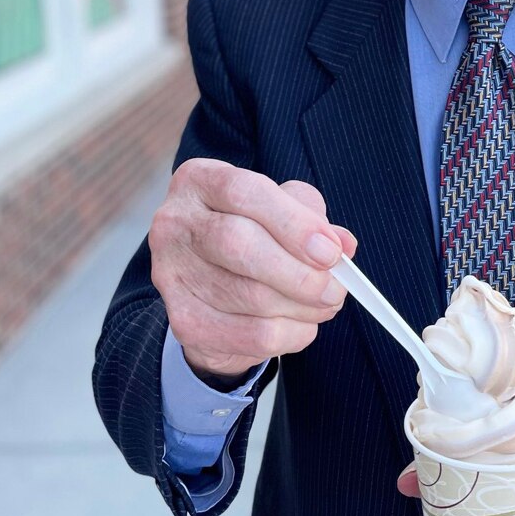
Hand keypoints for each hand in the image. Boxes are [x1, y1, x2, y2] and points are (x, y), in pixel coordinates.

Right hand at [149, 160, 357, 379]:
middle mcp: (175, 223)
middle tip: (335, 287)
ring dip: (301, 307)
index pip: (243, 192)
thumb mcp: (281, 208)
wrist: (209, 278)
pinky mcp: (183, 321)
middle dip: (298, 272)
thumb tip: (342, 243)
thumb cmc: (252, 229)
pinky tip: (302, 325)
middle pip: (238, 245)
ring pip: (248, 296)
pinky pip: (248, 335)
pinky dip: (288, 335)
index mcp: (199, 181)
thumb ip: (311, 217)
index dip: (293, 223)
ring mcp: (172, 274)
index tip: (331, 250)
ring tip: (325, 304)